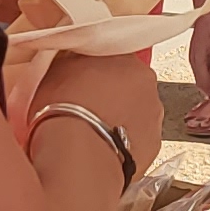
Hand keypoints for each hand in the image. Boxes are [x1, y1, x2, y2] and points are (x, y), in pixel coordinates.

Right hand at [33, 43, 166, 177]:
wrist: (78, 154)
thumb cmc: (65, 111)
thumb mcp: (56, 69)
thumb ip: (72, 60)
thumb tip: (72, 59)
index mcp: (126, 59)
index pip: (114, 56)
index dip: (96, 69)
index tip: (82, 80)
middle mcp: (146, 85)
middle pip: (129, 85)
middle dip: (111, 94)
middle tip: (85, 106)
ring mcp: (153, 116)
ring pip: (135, 113)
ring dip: (119, 118)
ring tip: (91, 131)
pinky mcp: (153, 145)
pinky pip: (137, 139)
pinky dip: (123, 141)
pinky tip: (101, 147)